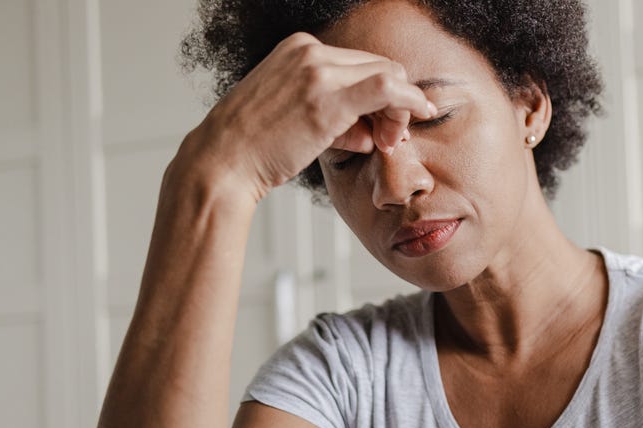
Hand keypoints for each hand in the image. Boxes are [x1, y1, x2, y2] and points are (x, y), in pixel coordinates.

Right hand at [183, 31, 436, 202]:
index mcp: (298, 50)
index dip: (381, 96)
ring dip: (399, 109)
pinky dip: (410, 101)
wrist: (222, 162)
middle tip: (391, 137)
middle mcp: (309, 52)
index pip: (360, 64)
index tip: (382, 126)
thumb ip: (334, 116)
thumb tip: (369, 131)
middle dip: (395, 102)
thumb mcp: (294, 118)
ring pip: (388, 75)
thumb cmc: (254, 148)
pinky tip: (420, 113)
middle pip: (379, 66)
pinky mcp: (327, 97)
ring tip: (387, 142)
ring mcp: (318, 71)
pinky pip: (387, 87)